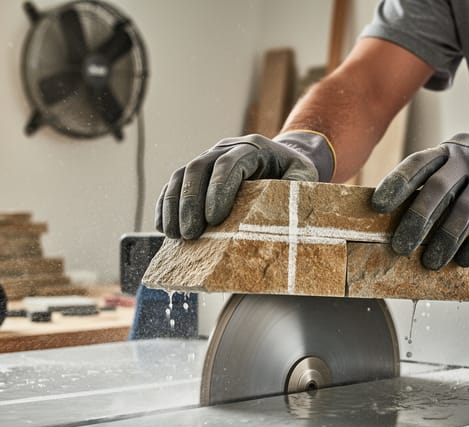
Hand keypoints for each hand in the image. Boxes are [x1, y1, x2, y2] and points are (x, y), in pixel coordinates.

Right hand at [156, 131, 333, 238]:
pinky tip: (165, 228)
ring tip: (175, 236)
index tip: (214, 219)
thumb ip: (297, 190)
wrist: (282, 159)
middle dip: (191, 202)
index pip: (229, 163)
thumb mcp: (304, 177)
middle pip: (198, 168)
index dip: (218, 189)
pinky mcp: (196, 174)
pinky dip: (166, 206)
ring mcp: (207, 159)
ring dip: (174, 206)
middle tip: (191, 234)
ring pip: (181, 175)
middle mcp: (224, 149)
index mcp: (252, 148)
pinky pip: (173, 185)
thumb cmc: (293, 173)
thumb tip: (285, 215)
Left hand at [371, 112, 468, 269]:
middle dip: (416, 221)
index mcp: (450, 150)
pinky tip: (463, 260)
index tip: (377, 206)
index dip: (396, 184)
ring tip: (430, 263)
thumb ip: (436, 178)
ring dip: (444, 240)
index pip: (418, 164)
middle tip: (399, 248)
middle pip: (438, 190)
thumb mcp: (462, 160)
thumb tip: (396, 214)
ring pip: (465, 211)